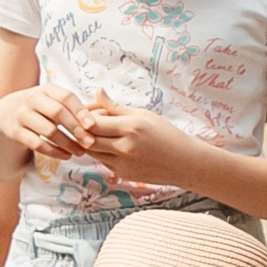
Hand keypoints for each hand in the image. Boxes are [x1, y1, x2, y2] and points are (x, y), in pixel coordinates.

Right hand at [0, 84, 91, 160]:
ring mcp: (22, 115)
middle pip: (57, 113)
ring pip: (48, 131)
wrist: (4, 113)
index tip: (93, 125)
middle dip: (76, 129)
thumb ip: (73, 105)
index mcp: (46, 89)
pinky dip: (53, 152)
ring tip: (80, 152)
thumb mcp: (51, 99)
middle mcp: (32, 99)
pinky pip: (36, 144)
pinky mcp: (15, 131)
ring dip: (67, 143)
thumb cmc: (39, 108)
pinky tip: (65, 156)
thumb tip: (105, 112)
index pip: (65, 97)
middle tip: (90, 143)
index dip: (80, 110)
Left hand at [79, 93, 201, 186]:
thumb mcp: (143, 115)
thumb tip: (97, 92)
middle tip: (84, 122)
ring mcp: (122, 164)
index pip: (93, 123)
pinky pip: (103, 162)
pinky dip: (101, 153)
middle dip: (82, 131)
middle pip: (88, 139)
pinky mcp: (122, 174)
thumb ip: (116, 107)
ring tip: (99, 132)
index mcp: (131, 127)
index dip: (84, 117)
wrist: (184, 163)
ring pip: (92, 153)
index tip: (86, 112)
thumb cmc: (165, 134)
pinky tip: (110, 145)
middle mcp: (125, 147)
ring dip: (90, 142)